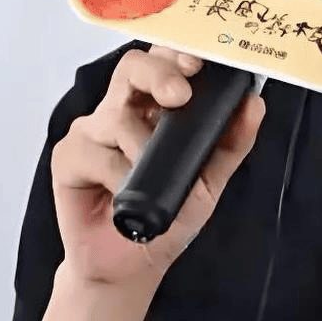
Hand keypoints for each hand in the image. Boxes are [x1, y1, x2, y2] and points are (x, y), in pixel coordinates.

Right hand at [51, 45, 265, 286]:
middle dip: (158, 73)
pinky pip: (96, 152)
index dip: (177, 54)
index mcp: (155, 109)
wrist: (131, 266)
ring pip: (118, 116)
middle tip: (180, 95)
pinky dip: (118, 176)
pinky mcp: (68, 156)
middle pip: (133, 67)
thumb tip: (254, 103)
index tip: (198, 63)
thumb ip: (230, 143)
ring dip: (144, 149)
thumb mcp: (209, 182)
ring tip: (153, 181)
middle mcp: (122, 111)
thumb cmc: (167, 219)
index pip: (164, 62)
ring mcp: (92, 131)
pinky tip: (125, 199)